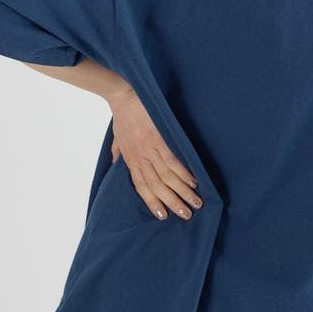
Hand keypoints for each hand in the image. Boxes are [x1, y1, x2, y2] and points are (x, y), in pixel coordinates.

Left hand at [107, 87, 201, 221]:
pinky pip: (172, 161)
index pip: (141, 187)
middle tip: (187, 215)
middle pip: (157, 187)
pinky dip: (183, 173)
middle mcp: (140, 159)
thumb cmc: (122, 116)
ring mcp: (150, 150)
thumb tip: (116, 162)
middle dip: (173, 203)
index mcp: (131, 160)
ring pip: (167, 178)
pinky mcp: (159, 139)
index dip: (152, 202)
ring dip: (182, 192)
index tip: (163, 215)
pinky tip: (194, 181)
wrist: (123, 96)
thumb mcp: (117, 139)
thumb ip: (118, 152)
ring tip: (196, 202)